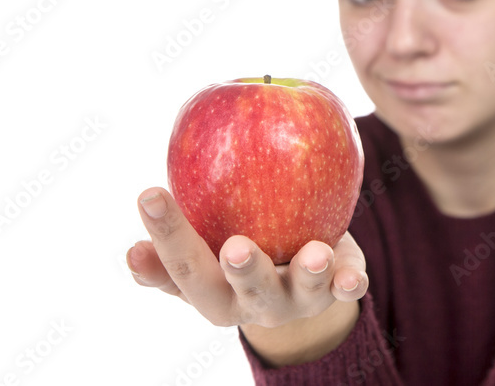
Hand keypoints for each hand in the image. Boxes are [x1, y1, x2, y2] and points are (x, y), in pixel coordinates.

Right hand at [126, 187, 367, 327]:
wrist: (301, 276)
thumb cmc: (242, 243)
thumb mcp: (205, 242)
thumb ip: (177, 234)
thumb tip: (141, 211)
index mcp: (211, 291)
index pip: (181, 267)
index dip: (164, 236)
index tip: (149, 192)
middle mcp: (252, 303)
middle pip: (242, 292)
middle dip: (240, 271)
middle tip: (234, 249)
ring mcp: (297, 301)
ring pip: (301, 292)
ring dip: (307, 275)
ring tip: (314, 254)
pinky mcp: (336, 287)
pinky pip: (346, 288)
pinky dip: (350, 283)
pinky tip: (353, 277)